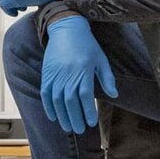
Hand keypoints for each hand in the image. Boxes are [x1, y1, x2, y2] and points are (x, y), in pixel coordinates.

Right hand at [42, 16, 117, 134]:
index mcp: (83, 71)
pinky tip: (54, 117)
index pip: (85, 96)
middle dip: (75, 118)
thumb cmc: (87, 45)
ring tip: (68, 127)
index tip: (92, 123)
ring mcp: (55, 74)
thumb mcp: (101, 59)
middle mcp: (68, 74)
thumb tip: (114, 95)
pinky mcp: (46, 74)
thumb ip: (107, 78)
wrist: (66, 28)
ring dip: (62, 116)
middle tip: (80, 130)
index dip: (88, 111)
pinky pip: (45, 93)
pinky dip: (48, 106)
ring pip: (57, 100)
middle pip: (70, 101)